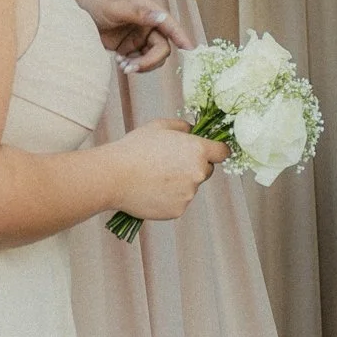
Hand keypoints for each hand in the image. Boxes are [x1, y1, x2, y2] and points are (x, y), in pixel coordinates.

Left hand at [67, 0, 191, 74]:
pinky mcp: (130, 47)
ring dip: (141, 65)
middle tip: (131, 68)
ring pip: (153, 57)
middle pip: (162, 48)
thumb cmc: (94, 3)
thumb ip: (138, 12)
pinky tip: (119, 63)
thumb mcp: (114, 6)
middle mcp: (148, 23)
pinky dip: (133, 65)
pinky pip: (140, 61)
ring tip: (122, 66)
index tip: (190, 50)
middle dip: (149, 61)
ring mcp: (140, 36)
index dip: (181, 36)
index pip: (169, 24)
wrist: (73, 13)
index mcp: (149, 9)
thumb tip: (162, 17)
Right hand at [102, 118, 225, 222]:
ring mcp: (189, 193)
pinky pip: (179, 202)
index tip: (212, 153)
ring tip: (154, 177)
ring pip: (190, 187)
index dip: (217, 151)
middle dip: (194, 167)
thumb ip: (183, 126)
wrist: (114, 176)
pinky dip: (169, 198)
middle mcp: (198, 173)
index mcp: (197, 150)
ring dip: (179, 184)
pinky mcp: (178, 210)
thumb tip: (193, 130)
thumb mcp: (160, 126)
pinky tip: (152, 191)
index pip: (223, 152)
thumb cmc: (135, 148)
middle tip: (169, 164)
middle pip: (206, 170)